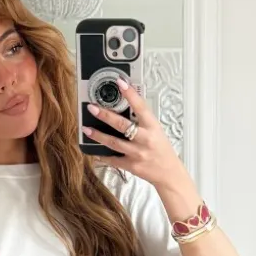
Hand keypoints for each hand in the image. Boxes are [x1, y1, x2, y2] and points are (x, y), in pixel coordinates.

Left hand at [84, 79, 196, 204]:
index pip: (141, 107)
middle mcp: (145, 139)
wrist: (169, 173)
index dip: (130, 94)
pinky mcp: (131, 165)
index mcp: (153, 127)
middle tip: (92, 108)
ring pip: (114, 143)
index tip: (120, 83)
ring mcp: (137, 153)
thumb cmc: (162, 150)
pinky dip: (103, 156)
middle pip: (122, 125)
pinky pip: (113, 160)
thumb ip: (142, 121)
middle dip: (105, 115)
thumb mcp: (157, 131)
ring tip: (87, 129)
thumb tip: (126, 107)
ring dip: (98, 135)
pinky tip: (94, 152)